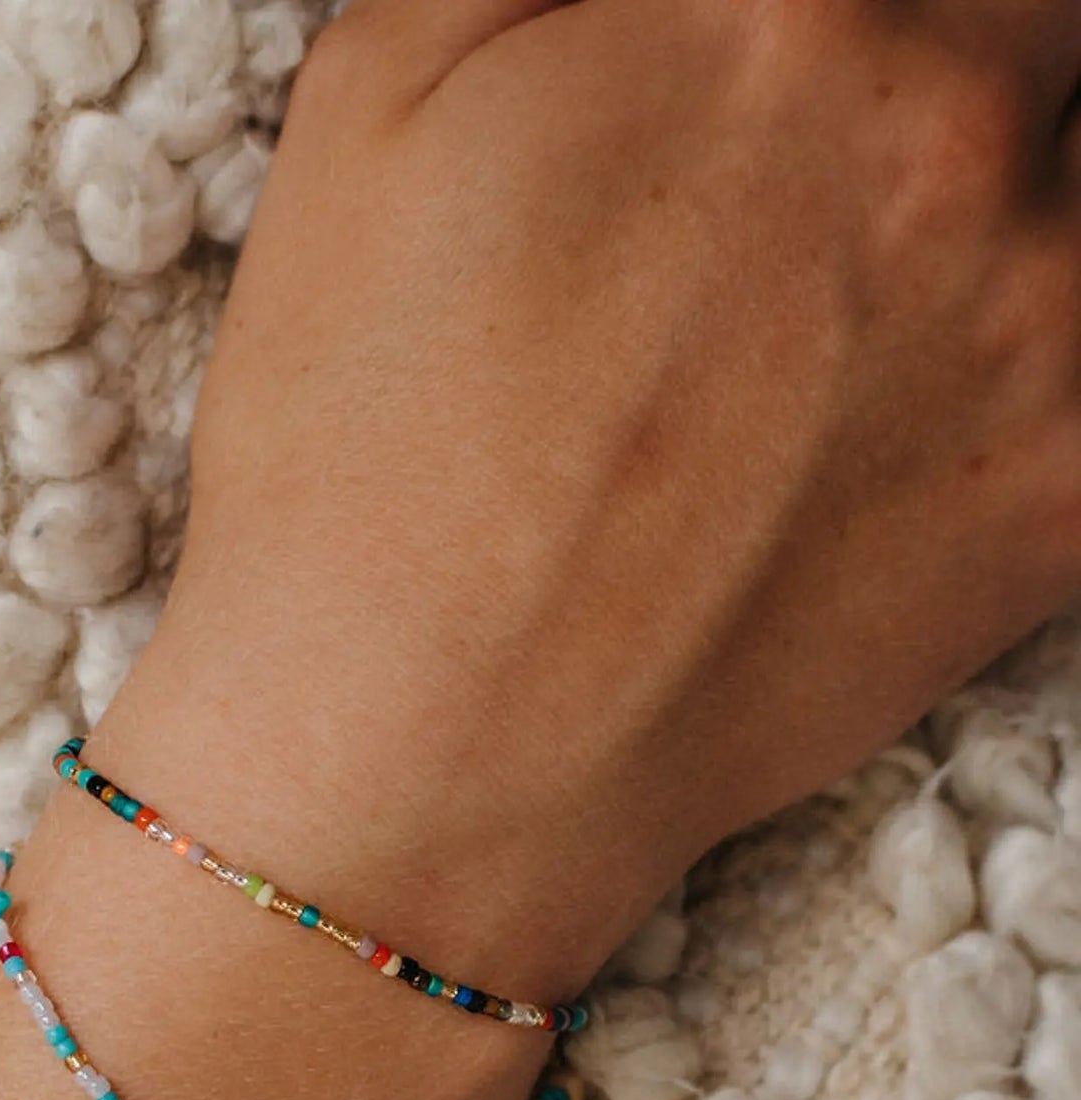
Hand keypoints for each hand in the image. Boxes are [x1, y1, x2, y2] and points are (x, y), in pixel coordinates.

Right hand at [99, 0, 1080, 991]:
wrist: (407, 760)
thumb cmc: (354, 459)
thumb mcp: (373, 101)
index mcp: (774, 9)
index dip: (831, 27)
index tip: (792, 79)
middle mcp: (944, 134)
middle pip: (1038, 23)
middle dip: (955, 72)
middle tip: (833, 184)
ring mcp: (1040, 324)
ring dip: (1007, 214)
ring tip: (865, 306)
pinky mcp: (1067, 503)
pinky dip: (1034, 372)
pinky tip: (914, 416)